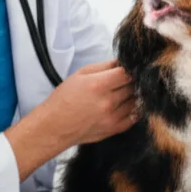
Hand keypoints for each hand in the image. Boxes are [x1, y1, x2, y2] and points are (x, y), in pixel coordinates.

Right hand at [5, 59, 137, 179]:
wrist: (55, 126)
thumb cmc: (65, 98)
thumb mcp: (80, 75)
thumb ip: (103, 67)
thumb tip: (122, 62)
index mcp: (98, 85)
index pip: (127, 73)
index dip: (129, 69)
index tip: (127, 69)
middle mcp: (108, 102)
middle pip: (133, 86)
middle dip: (131, 81)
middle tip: (124, 80)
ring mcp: (112, 117)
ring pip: (135, 100)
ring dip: (132, 95)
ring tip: (122, 93)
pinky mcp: (114, 129)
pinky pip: (134, 117)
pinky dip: (134, 109)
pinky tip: (125, 105)